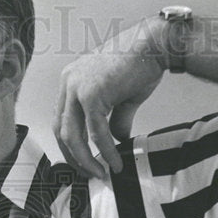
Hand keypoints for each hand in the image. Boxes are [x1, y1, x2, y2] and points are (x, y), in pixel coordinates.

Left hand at [53, 18, 167, 177]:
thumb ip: (115, 118)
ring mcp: (77, 87)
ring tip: (101, 173)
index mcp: (71, 80)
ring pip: (73, 135)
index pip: (61, 119)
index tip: (82, 161)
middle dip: (74, 157)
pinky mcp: (92, 94)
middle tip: (89, 173)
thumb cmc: (142, 63)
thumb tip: (117, 138)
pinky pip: (96, 132)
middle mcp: (69, 82)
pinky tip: (115, 162)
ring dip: (86, 159)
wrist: (156, 44)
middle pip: (61, 130)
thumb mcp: (122, 96)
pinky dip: (106, 150)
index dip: (70, 145)